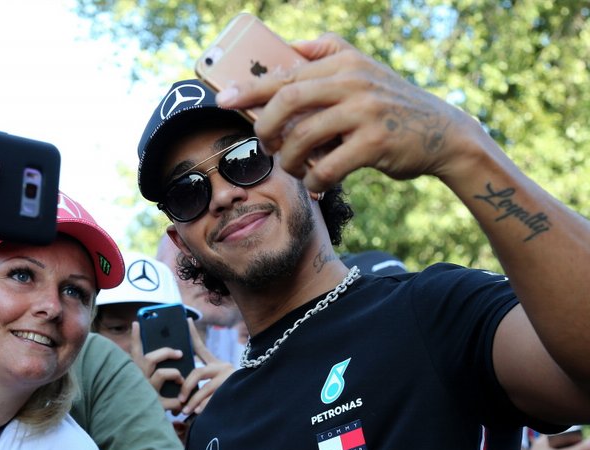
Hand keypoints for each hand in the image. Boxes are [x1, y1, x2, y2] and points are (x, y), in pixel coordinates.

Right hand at [129, 321, 185, 411]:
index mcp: (135, 373)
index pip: (134, 352)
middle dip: (167, 352)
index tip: (137, 323)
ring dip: (175, 373)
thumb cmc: (146, 401)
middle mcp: (137, 380)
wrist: (137, 428)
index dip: (136, 338)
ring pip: (161, 374)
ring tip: (182, 378)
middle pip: (151, 359)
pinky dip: (179, 401)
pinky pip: (172, 400)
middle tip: (180, 353)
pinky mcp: (153, 406)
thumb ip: (154, 371)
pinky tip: (182, 404)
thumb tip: (173, 357)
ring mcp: (145, 392)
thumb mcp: (147, 383)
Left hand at [177, 319, 234, 414]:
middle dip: (186, 386)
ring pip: (205, 389)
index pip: (201, 348)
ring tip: (185, 411)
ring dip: (193, 402)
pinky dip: (203, 408)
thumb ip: (200, 384)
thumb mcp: (214, 385)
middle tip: (179, 399)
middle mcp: (223, 367)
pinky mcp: (233, 390)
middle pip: (198, 372)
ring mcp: (229, 378)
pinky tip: (198, 414)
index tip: (186, 319)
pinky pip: (213, 400)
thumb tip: (179, 390)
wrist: (252, 403)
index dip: (192, 334)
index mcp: (216, 364)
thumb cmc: (227, 395)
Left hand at [215, 33, 477, 191]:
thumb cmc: (391, 106)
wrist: (443, 134)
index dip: (250, 87)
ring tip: (293, 167)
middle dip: (265, 126)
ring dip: (290, 159)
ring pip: (304, 137)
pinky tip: (317, 182)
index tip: (223, 100)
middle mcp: (353, 81)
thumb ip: (326, 55)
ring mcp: (365, 111)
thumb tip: (284, 50)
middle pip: (288, 101)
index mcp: (343, 62)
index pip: (286, 73)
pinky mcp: (375, 143)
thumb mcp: (363, 69)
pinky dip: (315, 179)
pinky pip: (328, 166)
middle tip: (264, 144)